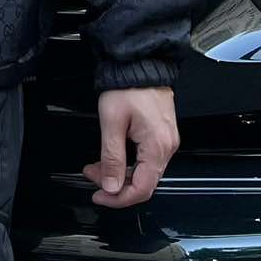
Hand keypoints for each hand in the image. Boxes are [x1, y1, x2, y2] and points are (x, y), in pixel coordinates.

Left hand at [81, 87, 176, 207]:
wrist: (140, 62)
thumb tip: (110, 186)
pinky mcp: (161, 133)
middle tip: (93, 175)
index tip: (99, 195)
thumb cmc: (128, 85)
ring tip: (98, 165)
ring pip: (145, 171)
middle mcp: (167, 146)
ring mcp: (166, 140)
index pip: (141, 189)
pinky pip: (147, 158)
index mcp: (157, 146)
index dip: (118, 198)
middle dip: (116, 184)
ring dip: (120, 173)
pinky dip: (129, 162)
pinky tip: (114, 155)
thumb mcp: (112, 121)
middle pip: (144, 182)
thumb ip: (112, 157)